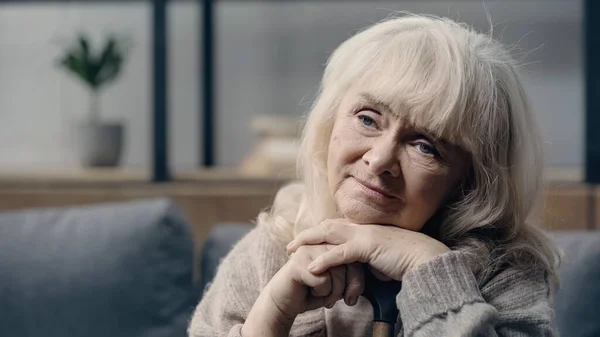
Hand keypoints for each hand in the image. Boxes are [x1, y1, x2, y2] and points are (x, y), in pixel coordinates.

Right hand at [265, 244, 364, 319]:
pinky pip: (323, 281)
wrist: (285, 300)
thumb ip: (350, 267)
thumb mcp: (338, 278)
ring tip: (326, 297)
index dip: (359, 278)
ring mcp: (307, 251)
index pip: (356, 255)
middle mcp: (320, 242)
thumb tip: (365, 267)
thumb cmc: (313, 289)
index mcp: (330, 242)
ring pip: (337, 272)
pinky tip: (311, 292)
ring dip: (335, 291)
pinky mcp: (297, 265)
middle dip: (351, 285)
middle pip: (350, 263)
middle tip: (345, 299)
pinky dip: (321, 293)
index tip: (352, 294)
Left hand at [286, 219, 449, 280]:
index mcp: (368, 229)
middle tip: (291, 244)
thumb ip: (372, 262)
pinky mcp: (369, 247)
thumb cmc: (410, 261)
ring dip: (308, 242)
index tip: (307, 240)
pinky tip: (312, 268)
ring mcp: (365, 235)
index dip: (320, 232)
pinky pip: (341, 253)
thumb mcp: (385, 259)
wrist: (427, 259)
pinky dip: (324, 260)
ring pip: (329, 234)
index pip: (338, 226)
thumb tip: (367, 271)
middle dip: (308, 234)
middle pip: (328, 226)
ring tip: (292, 251)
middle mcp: (364, 228)